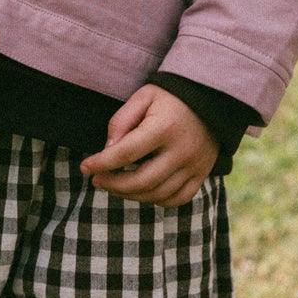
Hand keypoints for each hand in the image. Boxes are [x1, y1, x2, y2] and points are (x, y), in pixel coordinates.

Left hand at [80, 86, 216, 206]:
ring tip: (114, 186)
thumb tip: (107, 149)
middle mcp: (181, 150)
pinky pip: (177, 199)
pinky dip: (156, 200)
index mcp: (164, 128)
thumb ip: (122, 120)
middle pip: (141, 181)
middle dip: (113, 184)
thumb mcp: (144, 97)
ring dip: (130, 195)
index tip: (85, 167)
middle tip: (97, 180)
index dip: (101, 163)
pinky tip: (141, 191)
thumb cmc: (170, 98)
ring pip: (157, 194)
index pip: (125, 153)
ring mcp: (194, 165)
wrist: (212, 100)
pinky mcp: (202, 174)